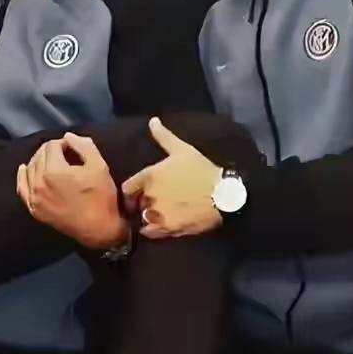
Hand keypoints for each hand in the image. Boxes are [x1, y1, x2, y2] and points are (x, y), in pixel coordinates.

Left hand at [16, 133, 127, 248]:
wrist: (99, 229)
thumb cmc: (101, 197)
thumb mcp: (99, 166)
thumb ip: (83, 146)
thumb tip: (67, 137)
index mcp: (54, 170)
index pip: (52, 145)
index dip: (64, 143)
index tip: (73, 149)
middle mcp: (39, 182)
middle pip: (40, 155)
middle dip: (52, 151)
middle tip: (65, 155)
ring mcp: (34, 197)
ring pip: (30, 169)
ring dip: (40, 161)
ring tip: (52, 162)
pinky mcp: (34, 208)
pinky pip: (22, 188)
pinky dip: (23, 177)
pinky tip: (25, 169)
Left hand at [121, 117, 221, 238]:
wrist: (224, 195)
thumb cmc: (203, 170)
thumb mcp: (183, 150)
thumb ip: (164, 136)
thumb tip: (152, 121)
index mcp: (149, 175)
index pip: (128, 188)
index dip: (133, 192)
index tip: (139, 193)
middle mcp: (149, 195)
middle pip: (136, 203)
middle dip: (143, 203)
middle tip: (155, 202)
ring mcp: (158, 212)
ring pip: (144, 218)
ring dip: (148, 217)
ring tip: (160, 214)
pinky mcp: (168, 228)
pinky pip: (151, 233)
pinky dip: (152, 231)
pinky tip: (161, 226)